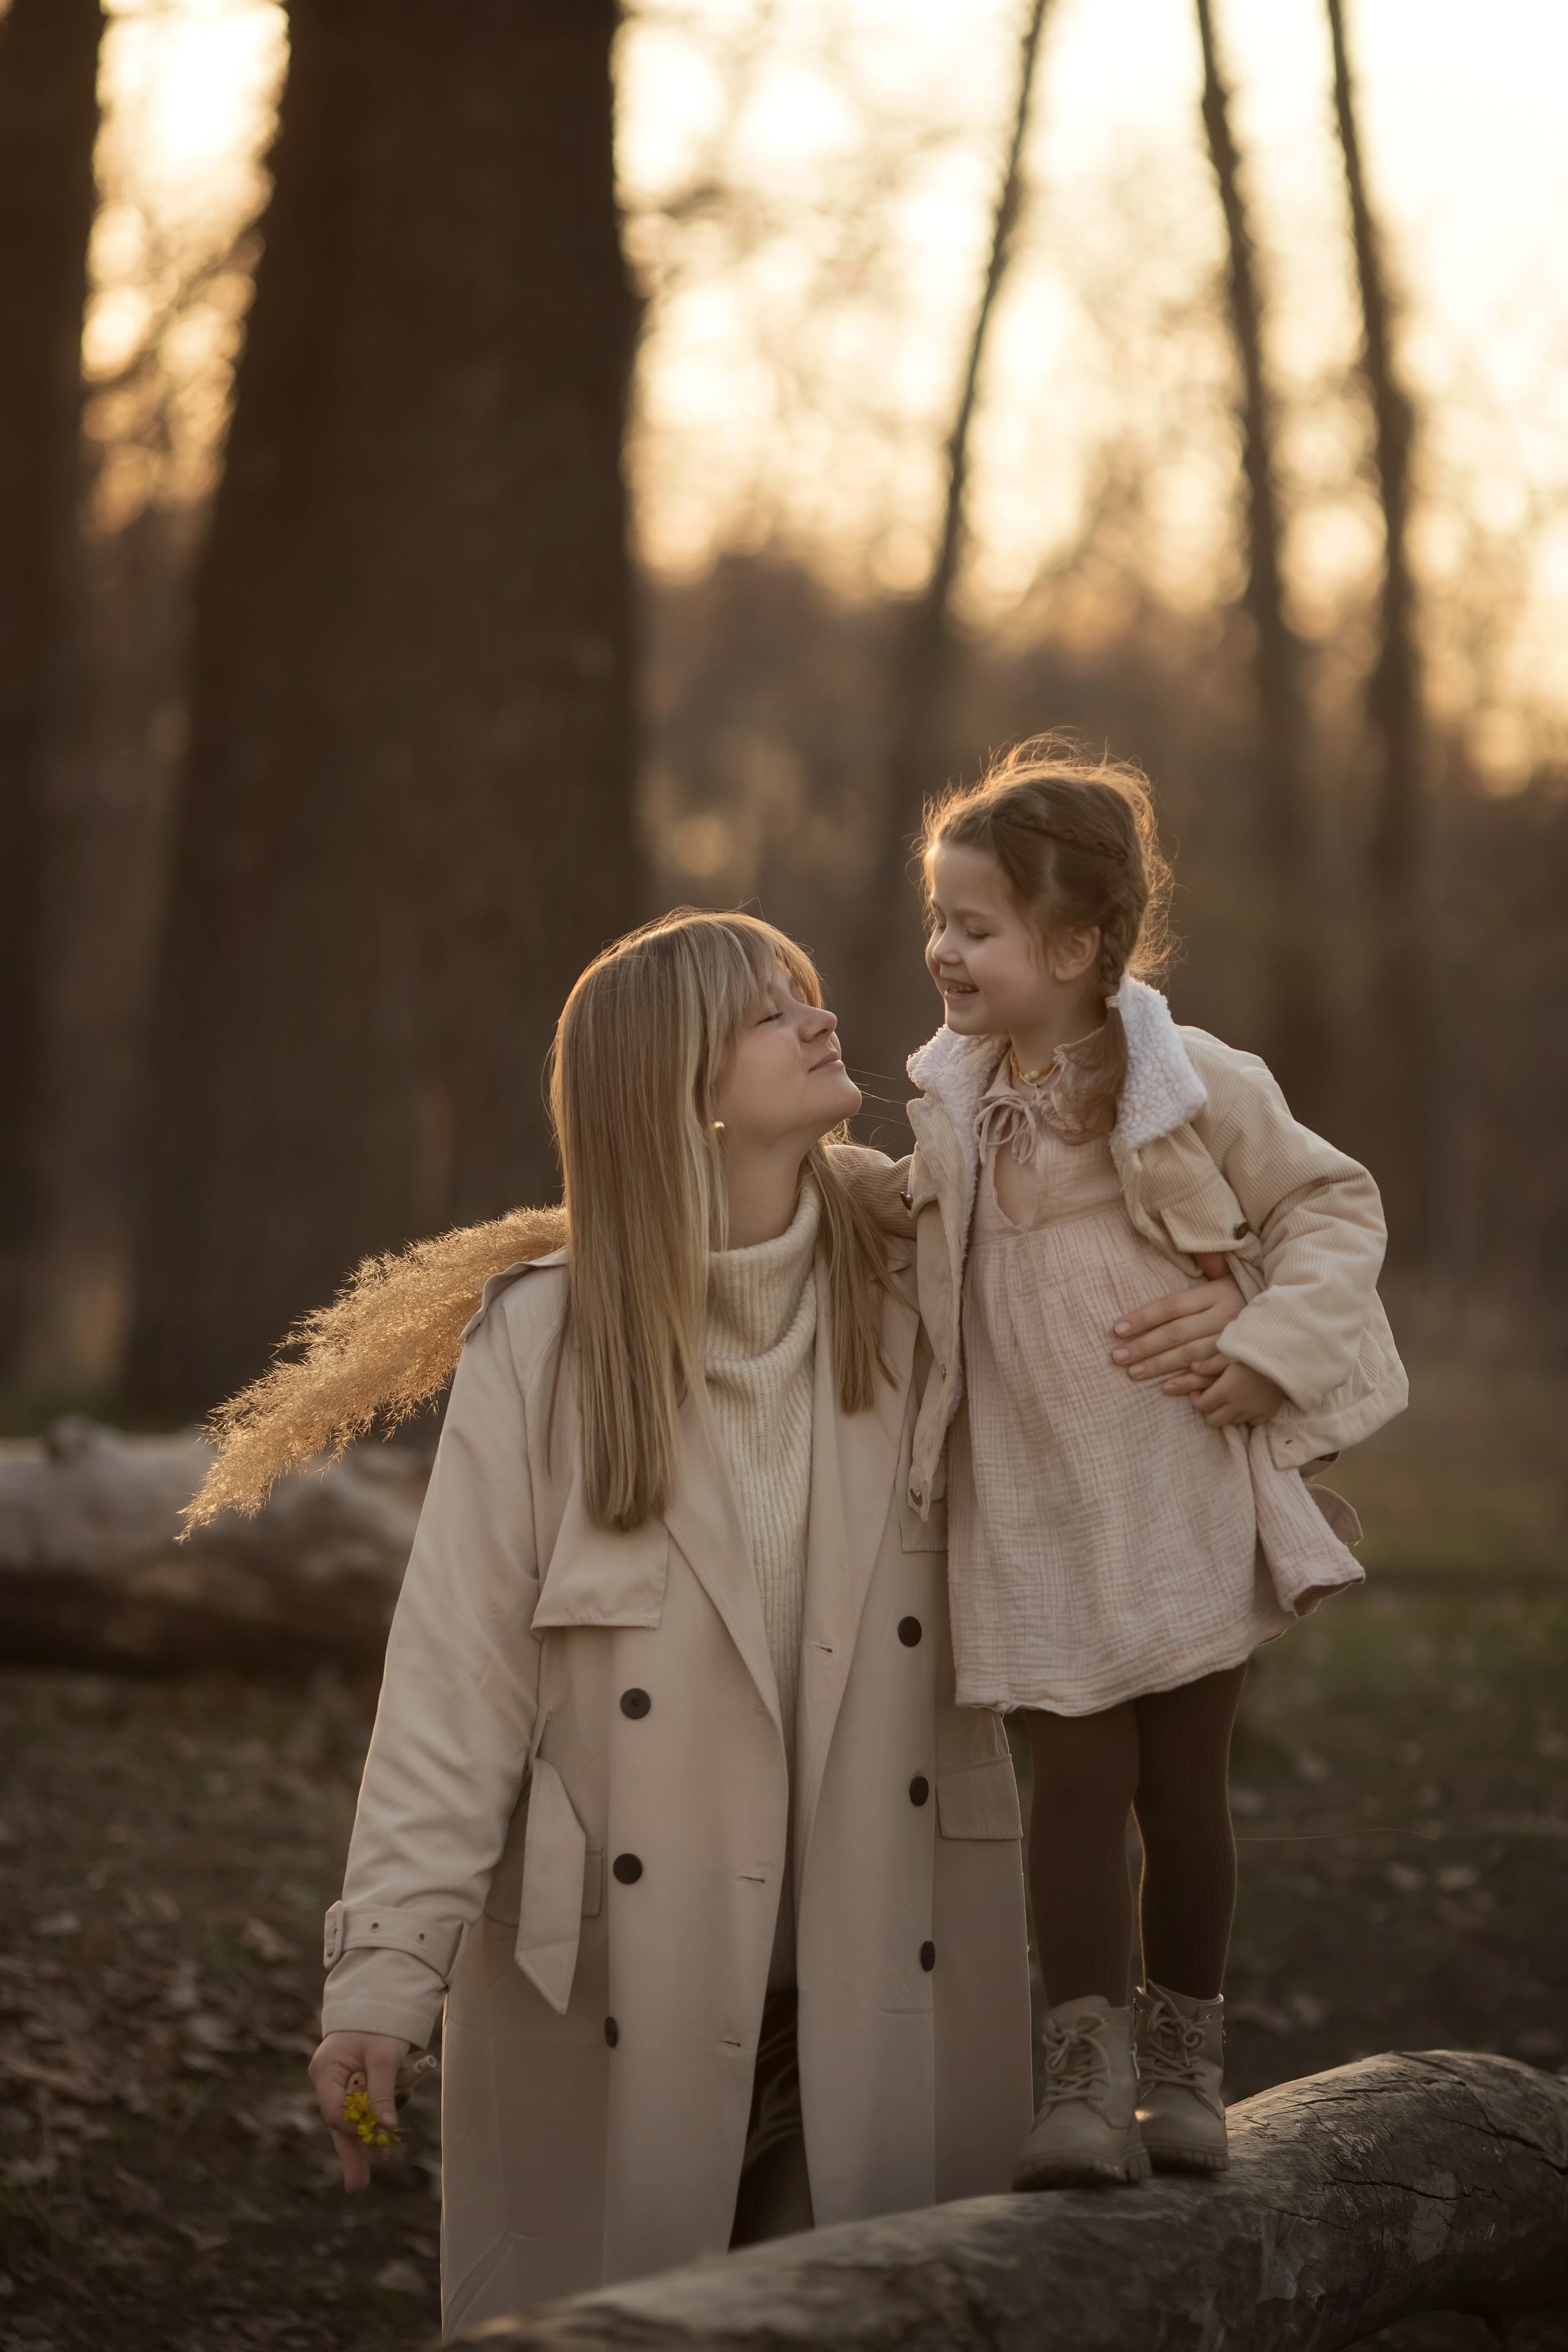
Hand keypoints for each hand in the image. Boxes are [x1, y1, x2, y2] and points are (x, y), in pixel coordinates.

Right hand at [309, 2030, 410, 2190]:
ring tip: (370, 2171)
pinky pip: (363, 2109)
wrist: (380, 2002)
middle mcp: (328, 2082)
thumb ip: (382, 2091)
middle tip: (357, 2186)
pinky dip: (375, 2122)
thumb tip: (386, 2127)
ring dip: (365, 2141)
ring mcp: (340, 2085)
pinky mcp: (355, 2087)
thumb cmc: (379, 2025)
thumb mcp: (383, 2056)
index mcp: (326, 2070)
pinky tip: (386, 2139)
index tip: (374, 2135)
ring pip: (351, 2121)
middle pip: (339, 2123)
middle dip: (350, 2154)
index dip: (354, 2126)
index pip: (334, 2110)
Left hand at [1110, 1253, 1245, 1395]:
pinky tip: (1167, 1388)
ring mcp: (1234, 1342)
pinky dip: (1190, 1382)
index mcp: (1217, 1293)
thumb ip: (1209, 1262)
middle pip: (1177, 1333)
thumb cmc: (1248, 1295)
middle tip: (1117, 1356)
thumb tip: (1190, 1242)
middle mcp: (1224, 1317)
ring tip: (1133, 1372)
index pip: (1172, 1306)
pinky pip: (1212, 1374)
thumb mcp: (1230, 1274)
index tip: (1117, 1329)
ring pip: (1190, 1355)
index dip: (1144, 1317)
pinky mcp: (1242, 1362)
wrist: (1290, 1318)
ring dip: (1160, 1366)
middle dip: (1144, 1346)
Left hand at [1191, 1359, 1285, 1429]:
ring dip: (1226, 1414)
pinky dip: (1246, 1416)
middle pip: (1214, 1421)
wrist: (1287, 1357)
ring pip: (1231, 1422)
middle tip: (1210, 1399)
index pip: (1202, 1406)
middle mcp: (1239, 1405)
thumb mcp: (1231, 1352)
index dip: (1196, 1400)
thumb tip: (1193, 1368)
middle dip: (1208, 1412)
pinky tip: (1246, 1403)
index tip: (1197, 1392)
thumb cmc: (1256, 1350)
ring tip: (1230, 1399)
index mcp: (1226, 1389)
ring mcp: (1254, 1412)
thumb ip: (1211, 1363)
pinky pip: (1251, 1422)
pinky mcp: (1267, 1414)